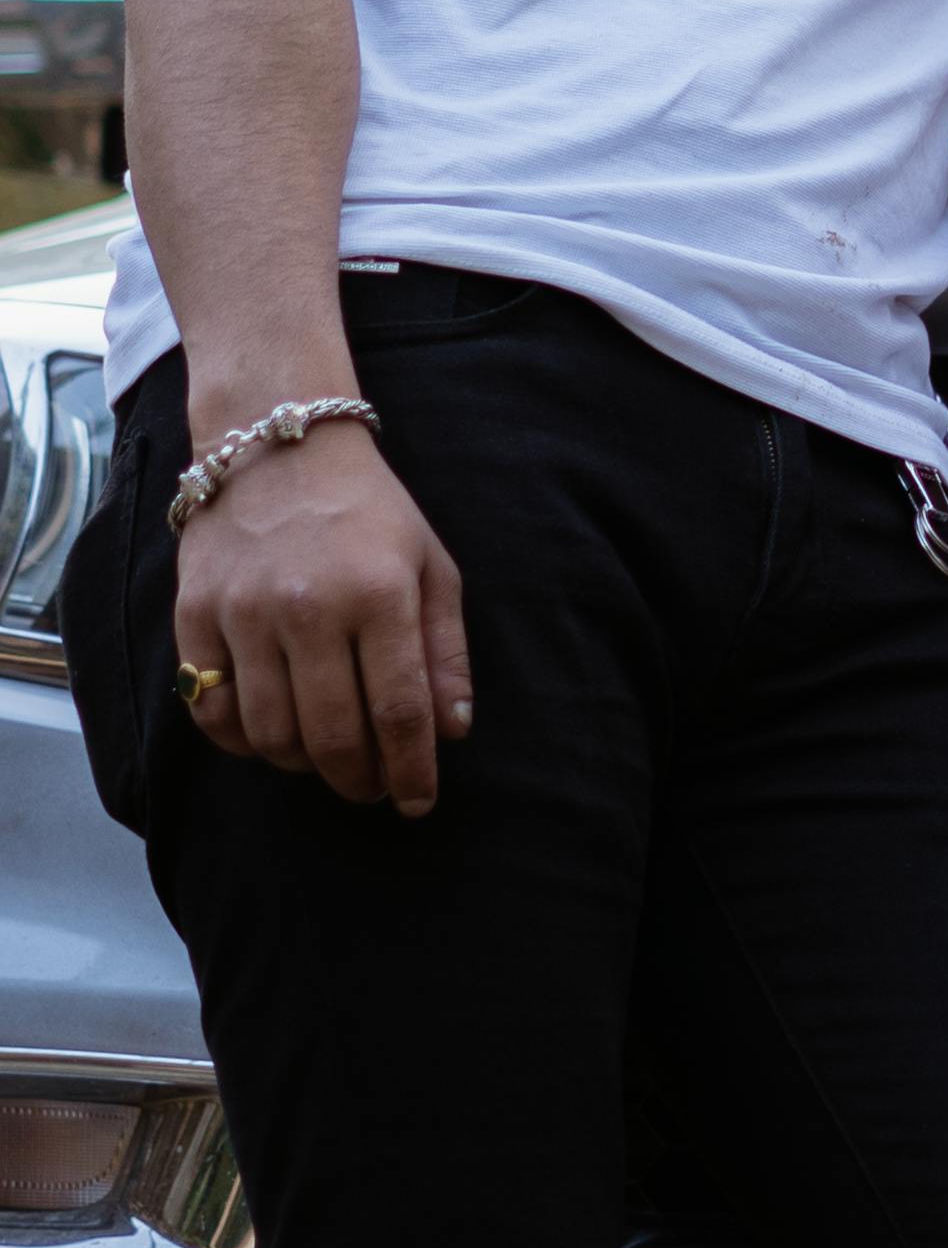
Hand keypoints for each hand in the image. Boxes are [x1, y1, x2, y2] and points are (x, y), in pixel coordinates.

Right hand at [173, 422, 472, 813]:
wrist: (276, 445)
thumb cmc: (367, 512)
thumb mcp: (430, 566)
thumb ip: (445, 650)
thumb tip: (453, 729)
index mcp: (379, 595)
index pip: (399, 713)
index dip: (412, 772)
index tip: (418, 802)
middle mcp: (309, 607)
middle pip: (334, 736)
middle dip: (360, 780)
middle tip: (372, 785)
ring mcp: (244, 613)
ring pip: (271, 735)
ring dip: (304, 765)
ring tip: (326, 757)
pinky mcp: (195, 615)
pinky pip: (211, 710)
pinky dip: (242, 742)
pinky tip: (270, 735)